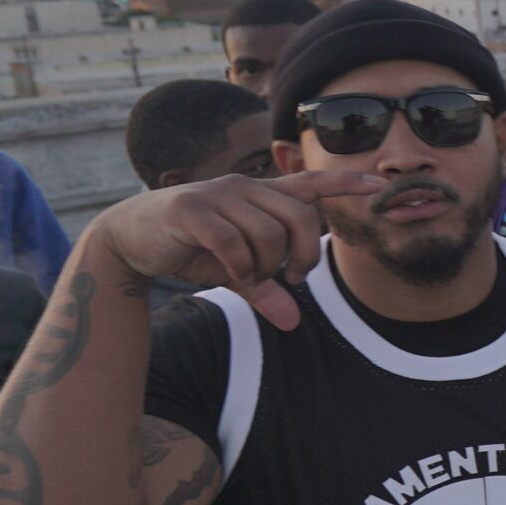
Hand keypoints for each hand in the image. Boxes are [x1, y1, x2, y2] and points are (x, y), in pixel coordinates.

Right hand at [88, 170, 384, 328]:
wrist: (129, 240)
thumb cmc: (189, 250)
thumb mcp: (234, 273)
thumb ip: (265, 290)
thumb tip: (294, 322)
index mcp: (259, 194)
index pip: (309, 182)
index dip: (343, 182)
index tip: (376, 183)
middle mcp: (243, 187)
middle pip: (300, 219)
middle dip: (302, 256)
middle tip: (291, 279)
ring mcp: (218, 194)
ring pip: (269, 235)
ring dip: (265, 267)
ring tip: (249, 278)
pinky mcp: (193, 209)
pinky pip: (235, 243)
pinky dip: (240, 268)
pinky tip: (233, 278)